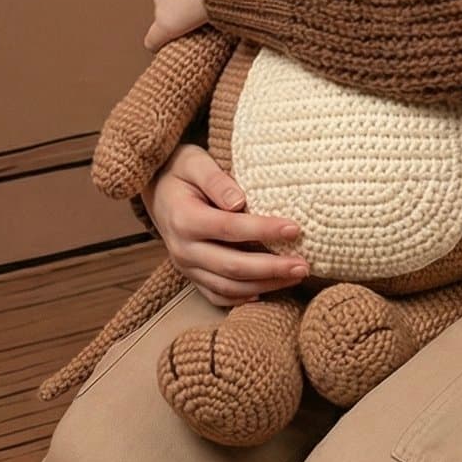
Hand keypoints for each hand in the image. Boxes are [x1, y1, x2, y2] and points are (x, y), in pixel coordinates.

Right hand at [141, 143, 306, 308]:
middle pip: (232, 266)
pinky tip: (268, 291)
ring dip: (264, 285)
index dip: (263, 230)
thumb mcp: (195, 163)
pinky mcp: (192, 276)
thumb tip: (239, 202)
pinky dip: (243, 298)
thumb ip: (216, 180)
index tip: (295, 228)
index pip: (230, 228)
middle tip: (303, 265)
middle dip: (271, 268)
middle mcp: (183, 249)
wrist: (157, 190)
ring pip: (228, 286)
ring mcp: (186, 266)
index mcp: (184, 219)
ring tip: (296, 276)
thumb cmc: (182, 171)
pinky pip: (217, 295)